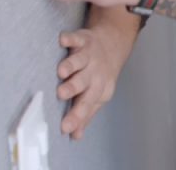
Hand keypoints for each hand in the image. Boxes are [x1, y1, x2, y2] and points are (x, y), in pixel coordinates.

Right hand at [56, 16, 133, 138]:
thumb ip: (85, 113)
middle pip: (83, 82)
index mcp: (98, 89)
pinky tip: (62, 40)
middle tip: (62, 94)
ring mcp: (89, 55)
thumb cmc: (99, 74)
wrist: (113, 44)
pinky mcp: (83, 40)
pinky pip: (76, 39)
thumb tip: (75, 135)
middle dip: (73, 88)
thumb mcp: (96, 94)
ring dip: (71, 65)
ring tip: (62, 71)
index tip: (65, 128)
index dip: (77, 116)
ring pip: (79, 61)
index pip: (86, 105)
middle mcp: (94, 73)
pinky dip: (70, 39)